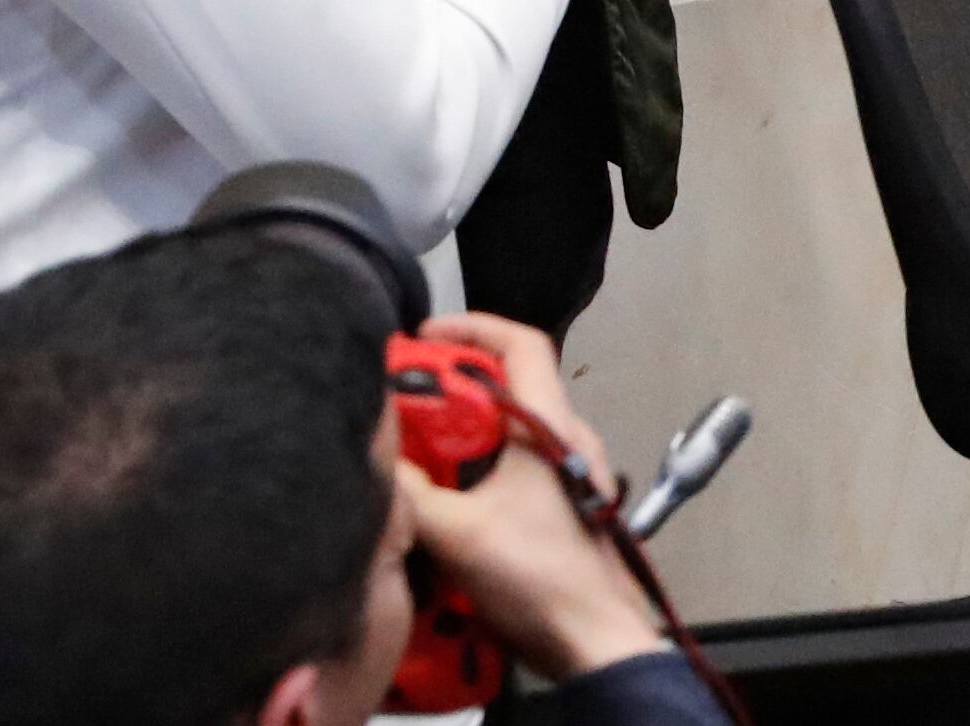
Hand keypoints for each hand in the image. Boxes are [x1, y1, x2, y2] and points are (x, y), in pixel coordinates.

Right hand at [396, 313, 661, 683]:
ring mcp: (572, 477)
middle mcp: (568, 440)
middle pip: (509, 387)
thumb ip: (409, 492)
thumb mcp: (457, 532)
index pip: (522, 343)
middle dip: (453, 388)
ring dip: (464, 435)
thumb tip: (375, 462)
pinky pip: (517, 471)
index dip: (472, 327)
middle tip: (406, 402)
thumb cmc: (539, 577)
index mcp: (551, 426)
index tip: (425, 337)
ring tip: (418, 453)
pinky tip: (446, 501)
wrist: (594, 641)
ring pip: (510, 432)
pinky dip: (479, 471)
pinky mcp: (566, 511)